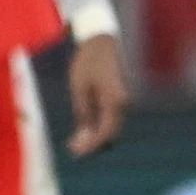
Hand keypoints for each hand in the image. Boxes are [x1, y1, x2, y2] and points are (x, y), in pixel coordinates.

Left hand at [64, 32, 128, 155]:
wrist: (102, 41)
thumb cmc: (88, 62)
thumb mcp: (79, 88)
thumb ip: (82, 114)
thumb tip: (83, 139)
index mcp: (115, 102)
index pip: (106, 134)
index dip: (91, 146)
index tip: (75, 152)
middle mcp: (123, 105)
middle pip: (112, 135)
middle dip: (93, 145)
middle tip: (72, 147)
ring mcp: (123, 102)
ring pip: (112, 129)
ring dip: (95, 137)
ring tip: (74, 139)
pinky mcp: (118, 99)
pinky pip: (110, 119)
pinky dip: (98, 127)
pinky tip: (83, 128)